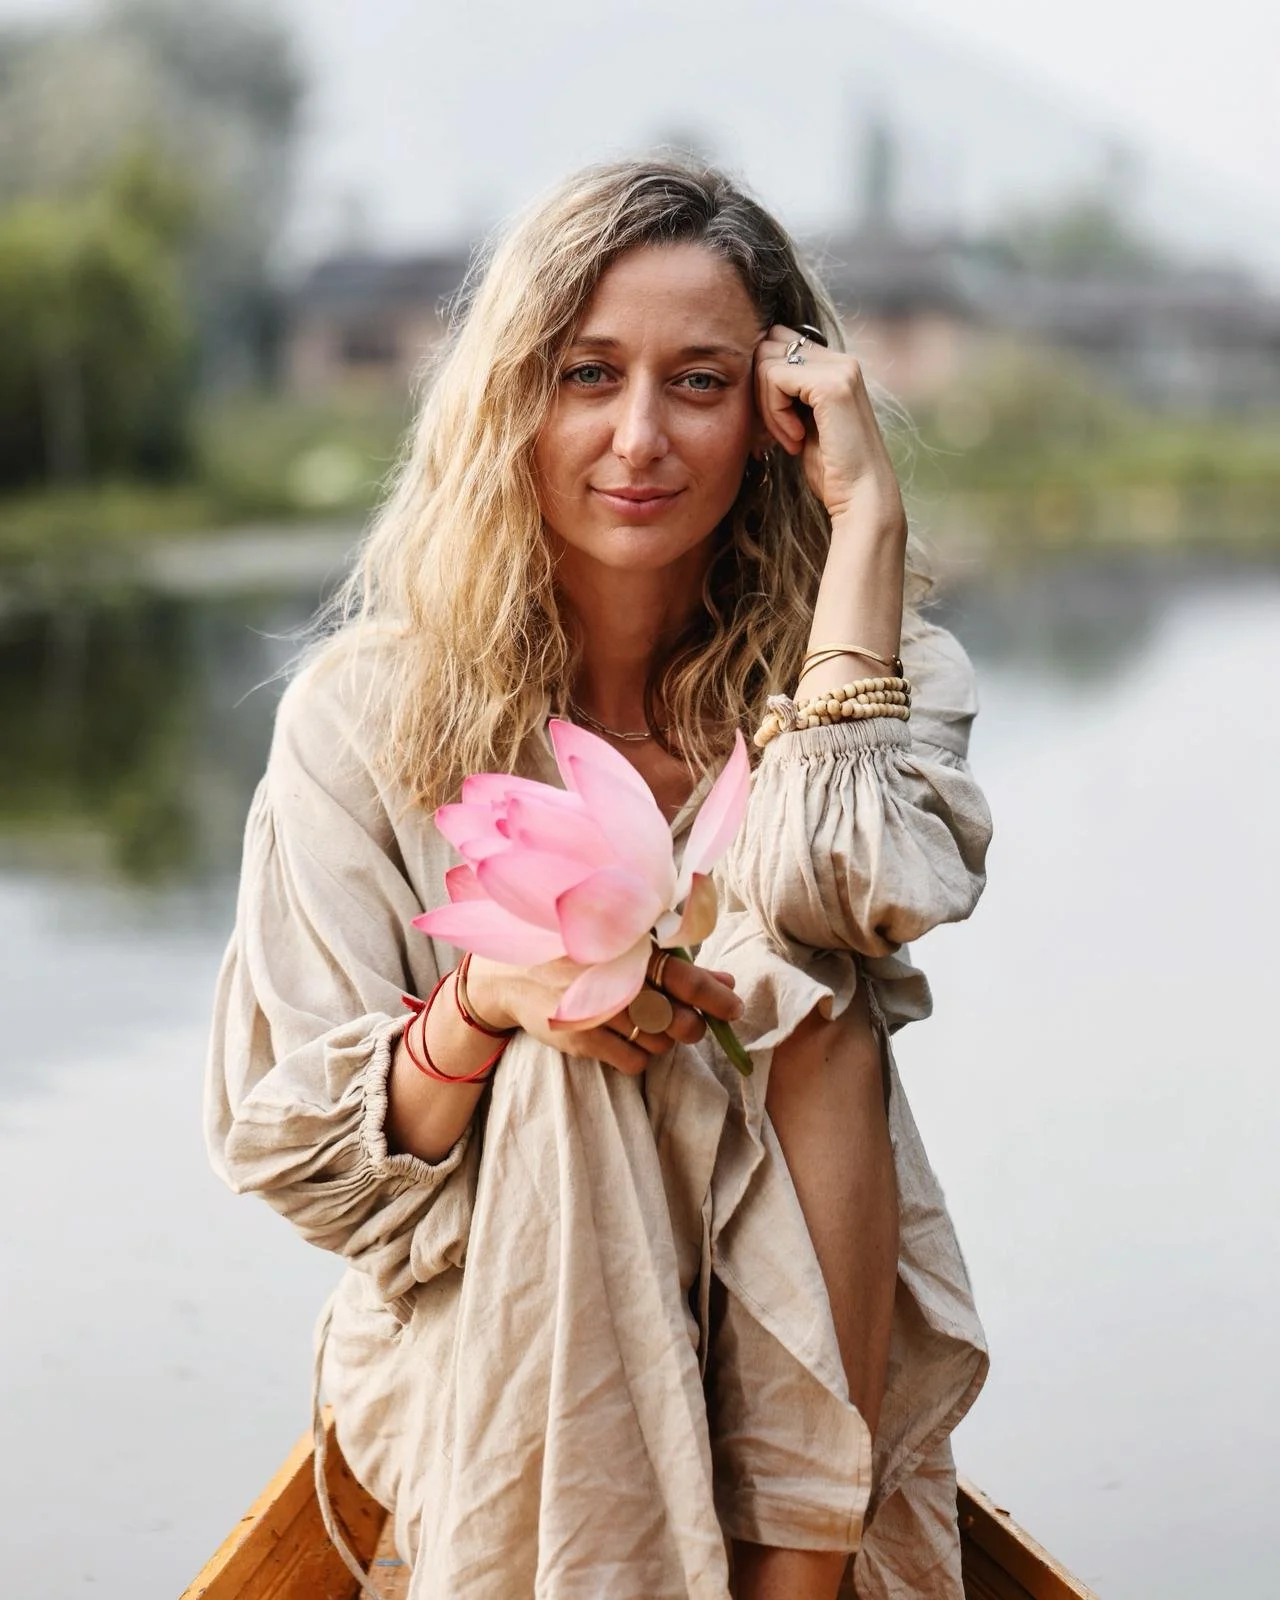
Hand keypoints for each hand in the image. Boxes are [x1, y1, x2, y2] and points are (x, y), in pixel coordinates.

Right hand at [467, 952, 742, 1076]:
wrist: (512, 975)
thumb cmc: (580, 956)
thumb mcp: (625, 948)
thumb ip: (677, 965)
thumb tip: (727, 982)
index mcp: (630, 949)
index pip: (687, 978)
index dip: (717, 996)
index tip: (734, 1006)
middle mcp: (616, 980)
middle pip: (680, 1020)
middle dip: (692, 1026)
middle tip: (686, 1020)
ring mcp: (599, 1012)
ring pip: (660, 1044)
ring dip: (664, 1039)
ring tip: (648, 1023)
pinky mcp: (583, 1038)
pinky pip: (635, 1062)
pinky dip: (641, 1055)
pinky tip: (627, 1038)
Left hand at [753, 324, 905, 531]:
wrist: (861, 498)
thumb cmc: (831, 470)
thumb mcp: (804, 423)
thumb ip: (788, 393)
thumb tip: (754, 369)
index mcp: (836, 366)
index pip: (779, 342)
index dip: (764, 381)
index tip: (776, 422)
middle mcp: (841, 360)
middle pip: (769, 345)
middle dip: (760, 389)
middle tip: (778, 431)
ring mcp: (840, 369)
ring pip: (766, 361)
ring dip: (767, 406)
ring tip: (790, 438)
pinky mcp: (832, 385)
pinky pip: (774, 378)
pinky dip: (774, 413)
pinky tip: (795, 439)